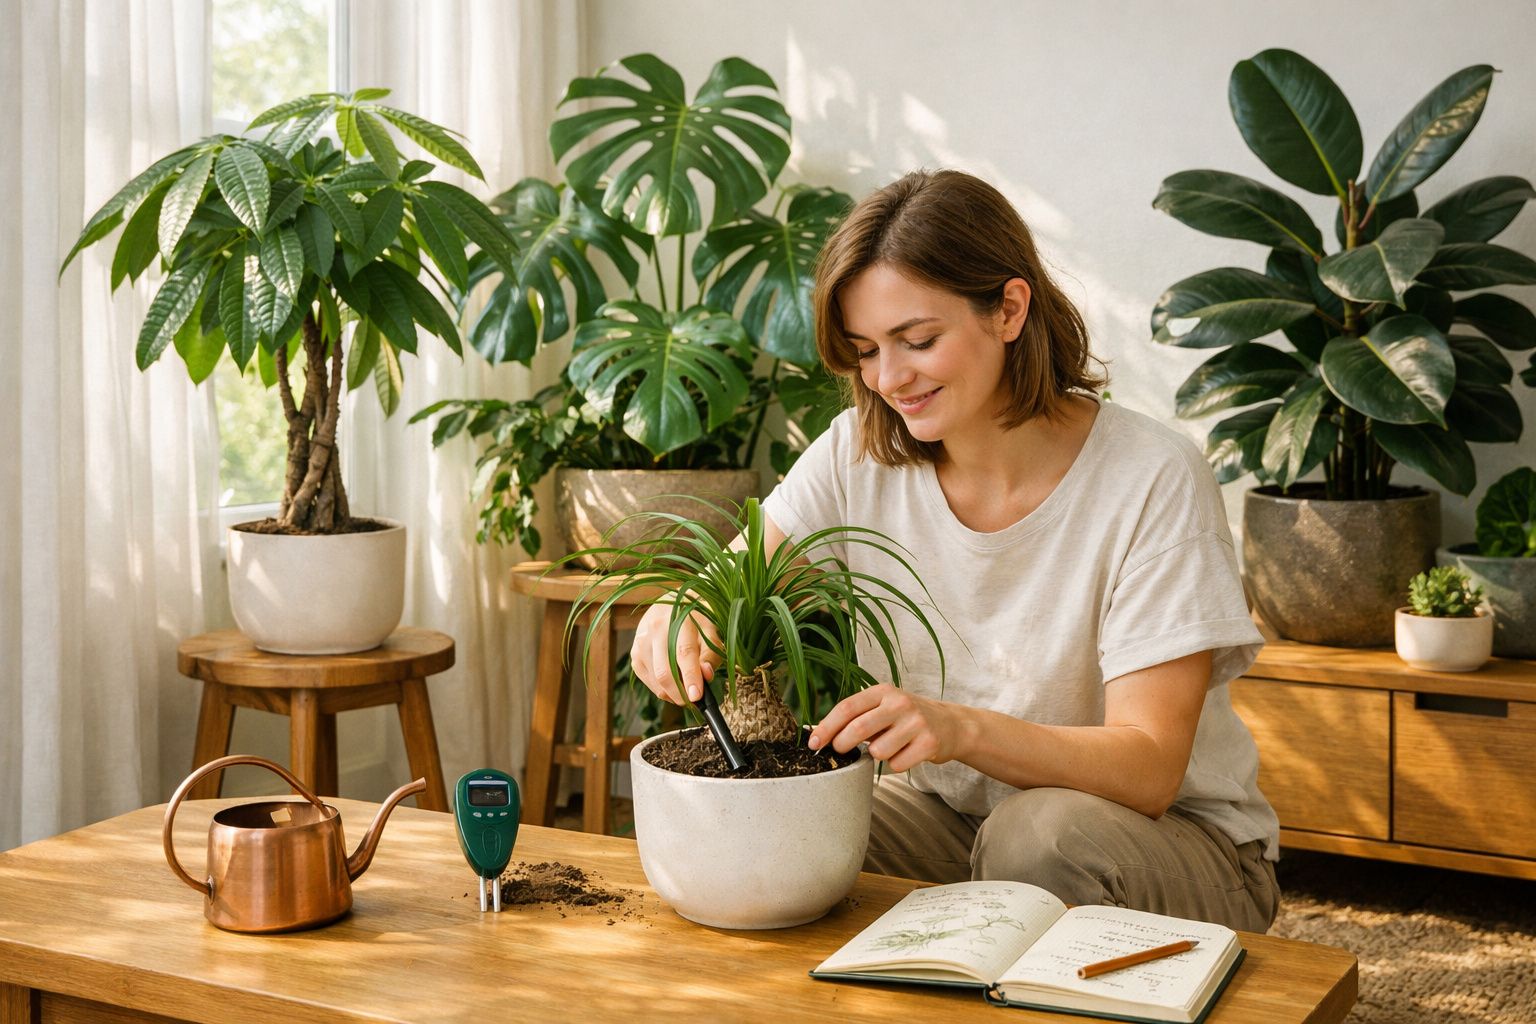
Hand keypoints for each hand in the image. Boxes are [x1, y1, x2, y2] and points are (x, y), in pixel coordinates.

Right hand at [629, 601, 721, 703]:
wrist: (670, 606)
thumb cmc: (695, 620)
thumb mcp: (710, 630)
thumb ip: (711, 653)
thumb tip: (706, 675)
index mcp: (679, 619)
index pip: (684, 653)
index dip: (690, 677)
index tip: (697, 696)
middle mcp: (655, 629)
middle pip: (665, 671)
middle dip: (681, 693)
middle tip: (695, 702)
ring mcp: (641, 642)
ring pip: (656, 679)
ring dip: (673, 694)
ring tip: (687, 692)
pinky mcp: (635, 654)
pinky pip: (648, 681)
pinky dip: (662, 689)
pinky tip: (674, 685)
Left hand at [808, 684, 961, 771]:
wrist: (950, 724)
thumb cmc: (905, 718)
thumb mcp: (882, 707)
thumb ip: (855, 717)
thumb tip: (817, 734)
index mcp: (882, 691)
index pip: (847, 708)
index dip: (826, 728)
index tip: (813, 744)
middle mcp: (900, 703)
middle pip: (858, 729)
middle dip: (843, 744)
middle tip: (842, 750)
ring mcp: (916, 722)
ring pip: (878, 751)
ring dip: (876, 756)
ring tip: (888, 747)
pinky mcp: (929, 742)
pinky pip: (896, 765)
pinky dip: (895, 765)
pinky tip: (906, 753)